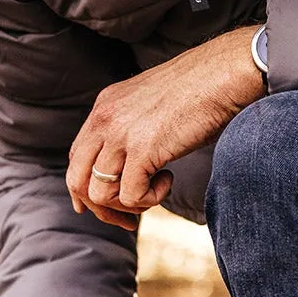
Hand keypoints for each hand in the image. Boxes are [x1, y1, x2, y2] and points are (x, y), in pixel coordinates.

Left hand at [67, 25, 264, 228]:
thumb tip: (132, 167)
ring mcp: (120, 134)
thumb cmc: (197, 93)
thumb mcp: (150, 109)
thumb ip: (132, 131)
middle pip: (77, 179)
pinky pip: (130, 196)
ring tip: (156, 189)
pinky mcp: (142, 150)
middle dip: (100, 208)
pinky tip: (168, 179)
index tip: (105, 208)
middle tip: (128, 219)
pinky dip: (151, 199)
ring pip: (100, 193)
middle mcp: (104, 120)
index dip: (84, 189)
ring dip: (129, 204)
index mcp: (104, 108)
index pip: (77, 158)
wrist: (220, 77)